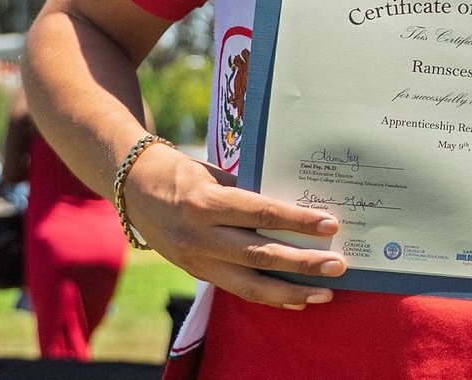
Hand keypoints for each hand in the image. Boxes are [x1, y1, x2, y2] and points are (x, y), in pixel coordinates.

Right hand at [122, 141, 345, 308]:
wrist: (134, 188)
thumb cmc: (184, 173)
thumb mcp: (216, 174)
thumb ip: (250, 193)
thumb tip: (297, 208)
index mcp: (206, 201)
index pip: (262, 214)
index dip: (298, 222)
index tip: (330, 225)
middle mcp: (200, 235)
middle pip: (260, 254)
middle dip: (303, 263)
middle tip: (337, 265)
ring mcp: (196, 259)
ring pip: (249, 284)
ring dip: (291, 291)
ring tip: (324, 293)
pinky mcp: (195, 273)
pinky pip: (237, 290)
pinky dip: (269, 296)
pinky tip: (295, 300)